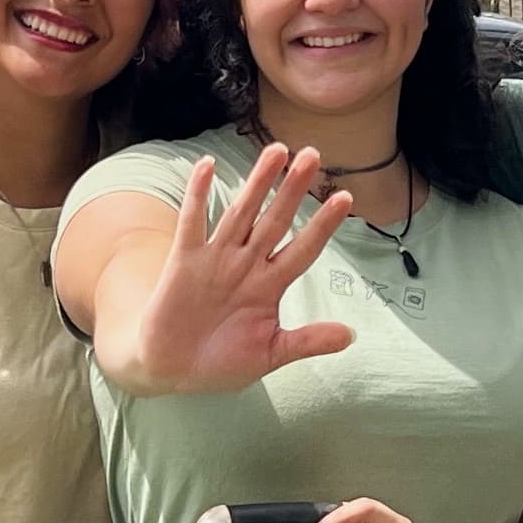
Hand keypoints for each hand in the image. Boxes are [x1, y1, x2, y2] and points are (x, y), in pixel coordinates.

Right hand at [109, 145, 353, 395]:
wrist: (171, 371)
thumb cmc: (220, 362)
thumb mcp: (269, 354)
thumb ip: (307, 342)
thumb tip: (351, 335)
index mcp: (270, 285)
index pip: (303, 248)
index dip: (323, 224)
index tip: (345, 198)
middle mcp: (246, 265)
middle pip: (275, 220)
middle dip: (293, 189)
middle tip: (312, 155)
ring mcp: (215, 259)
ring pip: (240, 213)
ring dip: (257, 183)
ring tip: (276, 151)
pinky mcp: (183, 261)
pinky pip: (192, 222)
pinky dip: (198, 195)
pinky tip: (206, 166)